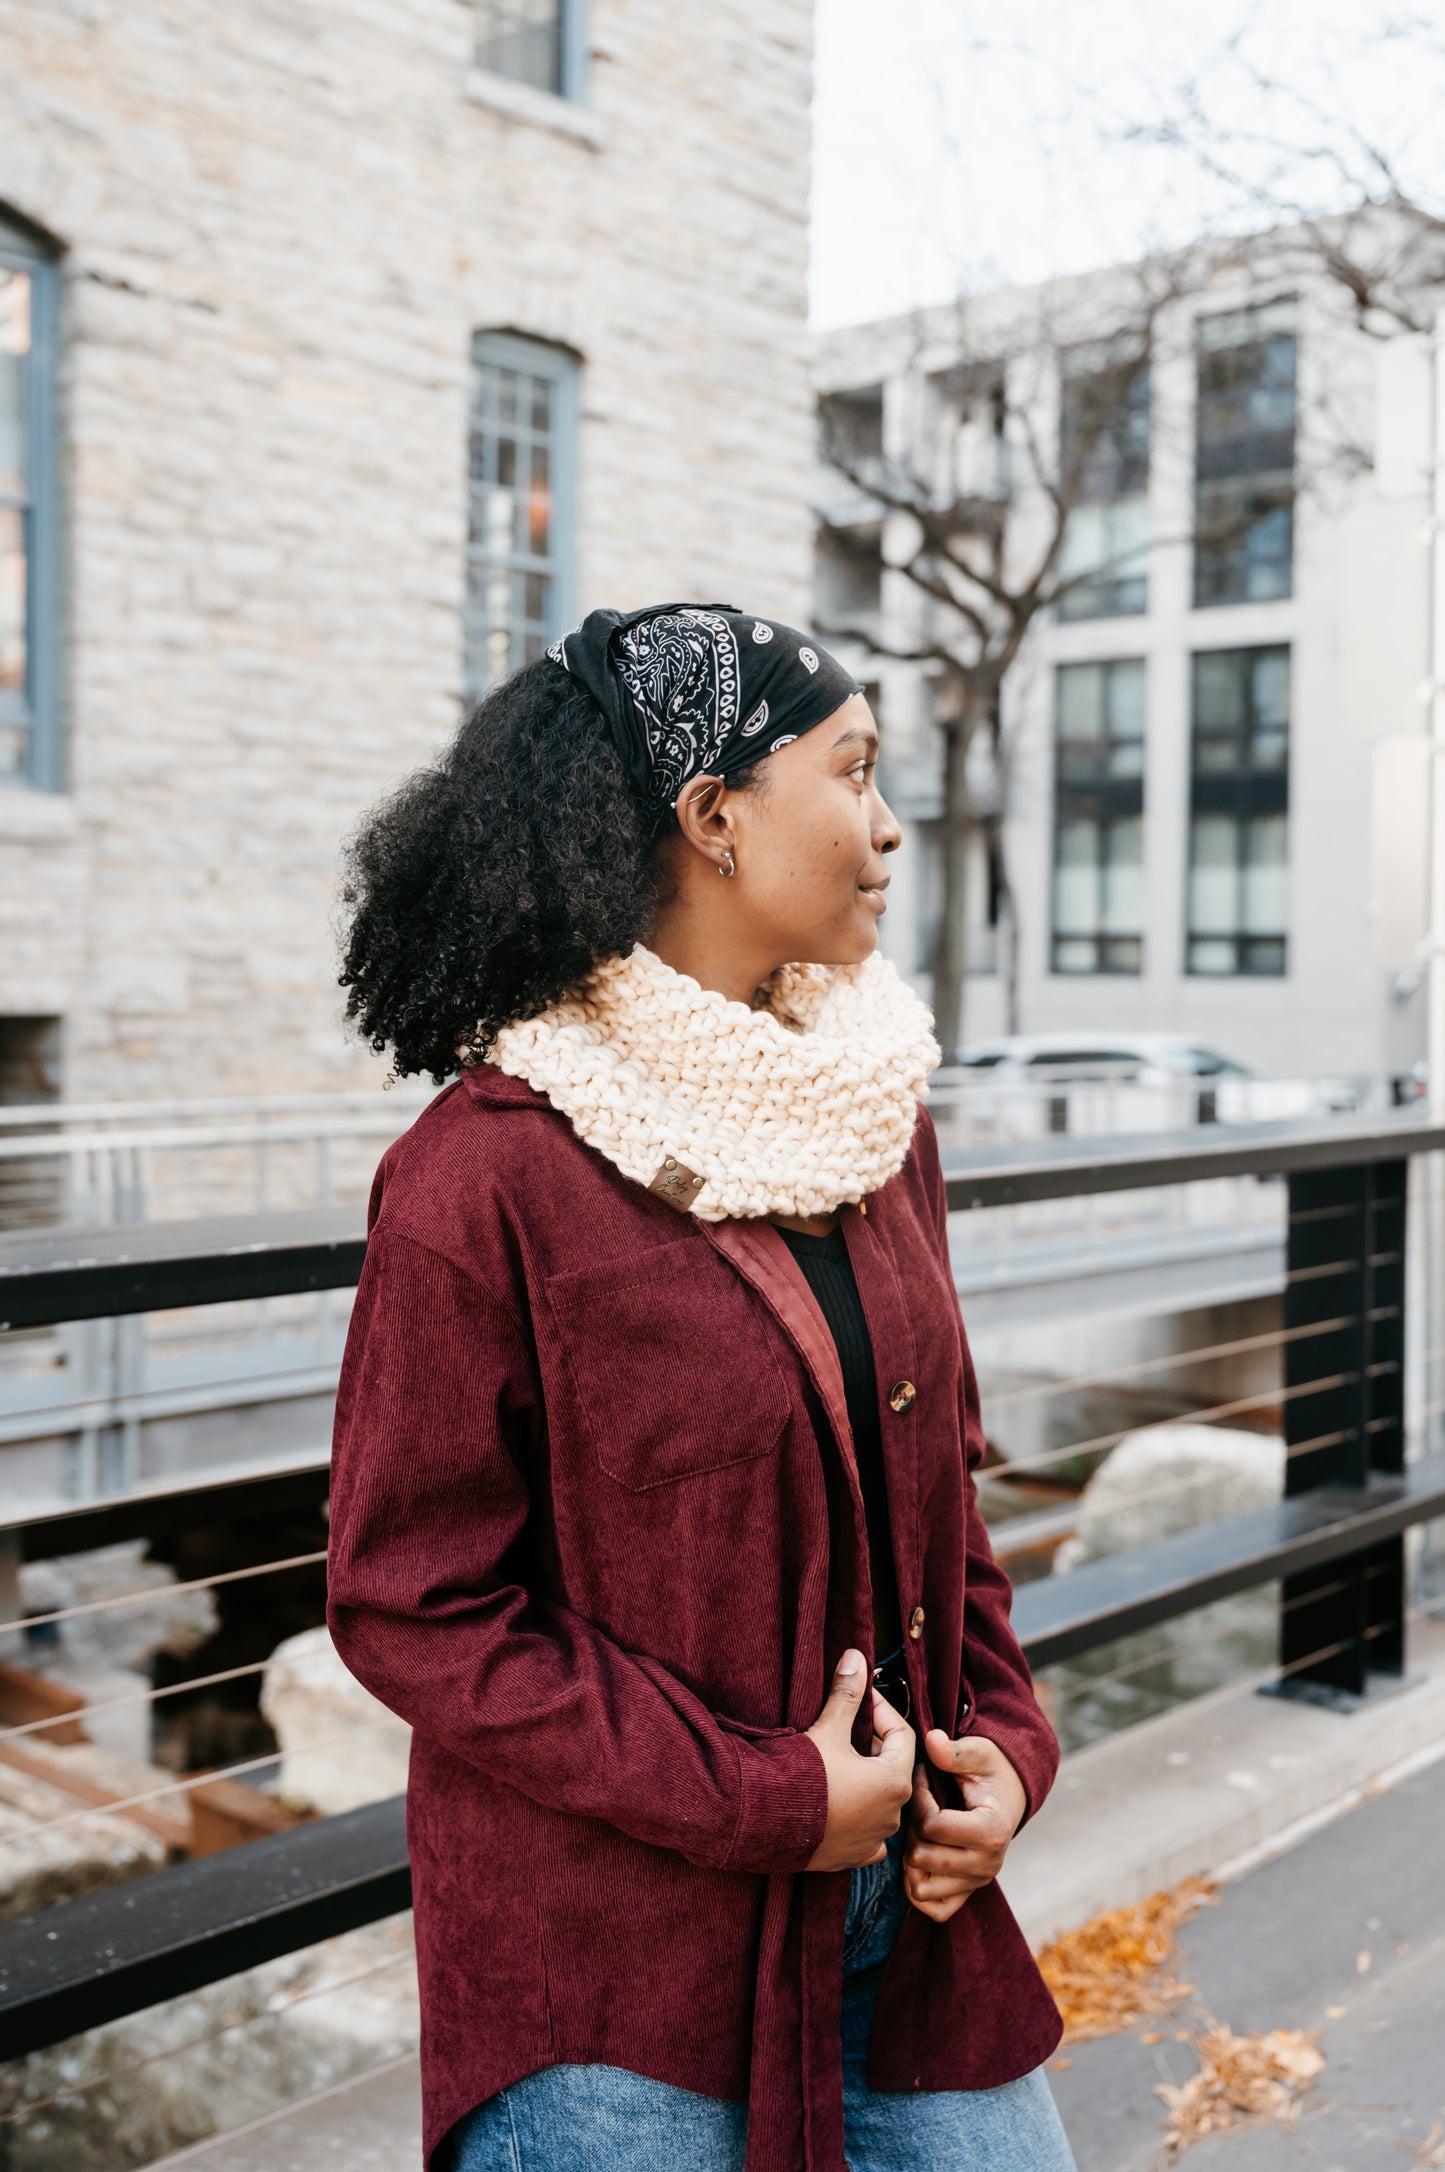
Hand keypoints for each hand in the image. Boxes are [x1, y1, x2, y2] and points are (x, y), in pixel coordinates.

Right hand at [804, 1649, 913, 1871]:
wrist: (765, 1822)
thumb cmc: (801, 1775)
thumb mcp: (828, 1729)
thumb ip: (847, 1694)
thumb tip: (857, 1656)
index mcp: (894, 1781)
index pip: (903, 1736)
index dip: (882, 1712)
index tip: (862, 1700)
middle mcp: (891, 1815)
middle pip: (892, 1769)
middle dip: (873, 1747)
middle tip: (848, 1729)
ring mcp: (871, 1841)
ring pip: (881, 1803)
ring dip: (866, 1783)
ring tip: (840, 1765)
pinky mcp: (851, 1858)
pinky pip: (866, 1835)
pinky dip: (858, 1818)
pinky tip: (838, 1805)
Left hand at [903, 1728, 1027, 1923]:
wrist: (1010, 1795)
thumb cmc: (990, 1770)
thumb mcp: (977, 1752)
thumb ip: (954, 1750)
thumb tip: (932, 1740)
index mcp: (991, 1830)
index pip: (931, 1826)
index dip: (917, 1798)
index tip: (920, 1776)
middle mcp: (988, 1864)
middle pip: (921, 1856)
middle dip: (911, 1827)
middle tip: (918, 1805)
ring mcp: (978, 1883)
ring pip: (920, 1887)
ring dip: (910, 1857)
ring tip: (919, 1830)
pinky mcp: (968, 1894)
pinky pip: (933, 1909)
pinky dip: (918, 1887)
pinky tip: (920, 1855)